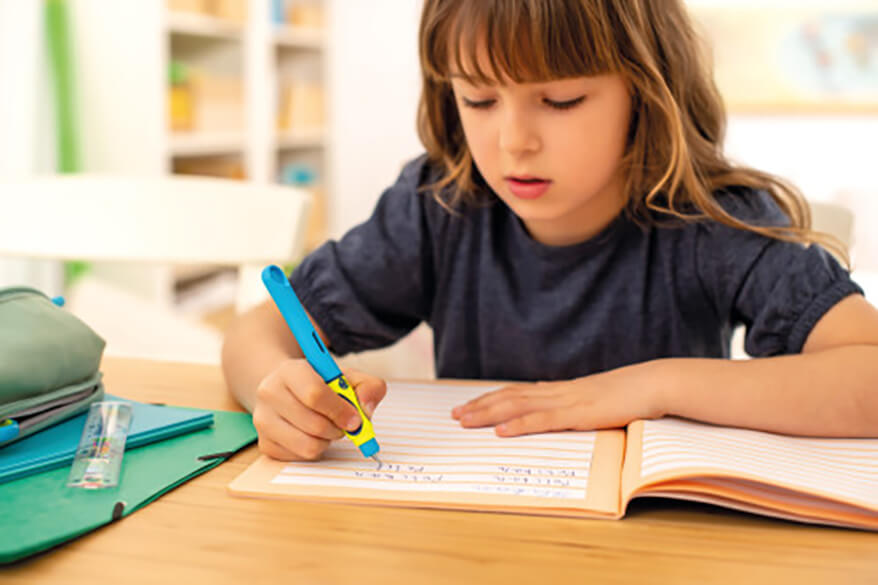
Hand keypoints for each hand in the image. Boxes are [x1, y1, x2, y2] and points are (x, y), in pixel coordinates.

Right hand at [252, 359, 386, 459]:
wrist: (287, 389)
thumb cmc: (320, 383)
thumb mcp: (347, 376)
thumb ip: (369, 386)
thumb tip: (367, 409)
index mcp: (290, 370)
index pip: (315, 394)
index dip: (340, 410)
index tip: (355, 418)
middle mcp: (270, 393)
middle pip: (314, 424)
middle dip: (338, 428)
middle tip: (344, 424)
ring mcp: (263, 420)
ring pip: (308, 445)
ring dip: (327, 441)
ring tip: (328, 428)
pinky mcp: (265, 443)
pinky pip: (300, 457)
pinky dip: (314, 449)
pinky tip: (312, 435)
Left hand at [451, 363, 665, 436]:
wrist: (653, 384)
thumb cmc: (629, 394)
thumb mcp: (594, 399)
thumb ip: (572, 402)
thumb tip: (552, 403)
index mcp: (560, 389)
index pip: (516, 392)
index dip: (490, 399)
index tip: (467, 406)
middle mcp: (557, 391)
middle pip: (509, 397)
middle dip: (479, 406)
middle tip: (454, 415)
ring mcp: (566, 400)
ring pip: (518, 406)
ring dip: (489, 414)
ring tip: (465, 421)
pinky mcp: (578, 413)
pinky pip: (543, 420)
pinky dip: (519, 425)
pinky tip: (501, 431)